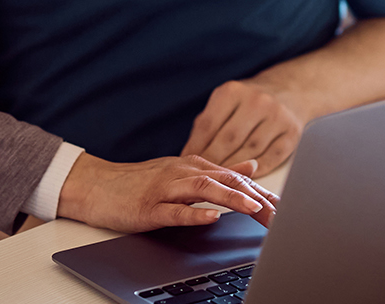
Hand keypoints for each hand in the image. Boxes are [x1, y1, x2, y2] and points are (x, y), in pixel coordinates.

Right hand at [58, 153, 278, 231]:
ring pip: (203, 190)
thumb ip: (217, 171)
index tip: (288, 208)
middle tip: (281, 214)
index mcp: (195, 166)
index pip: (237, 179)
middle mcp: (183, 172)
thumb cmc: (139, 182)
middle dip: (256, 198)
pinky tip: (210, 218)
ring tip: (253, 208)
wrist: (96, 184)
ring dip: (230, 199)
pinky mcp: (148, 206)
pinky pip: (173, 210)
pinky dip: (193, 213)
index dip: (264, 193)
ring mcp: (165, 188)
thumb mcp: (182, 171)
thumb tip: (250, 167)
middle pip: (226, 182)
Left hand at [181, 79, 305, 176]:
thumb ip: (207, 124)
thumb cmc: (249, 100)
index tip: (187, 164)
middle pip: (228, 140)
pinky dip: (256, 171)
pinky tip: (245, 177)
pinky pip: (271, 158)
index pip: (208, 125)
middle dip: (213, 161)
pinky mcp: (292, 133)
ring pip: (249, 152)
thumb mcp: (226, 101)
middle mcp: (256, 101)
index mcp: (233, 92)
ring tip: (221, 182)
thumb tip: (187, 156)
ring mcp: (277, 117)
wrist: (290, 89)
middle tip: (203, 178)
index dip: (196, 148)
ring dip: (233, 169)